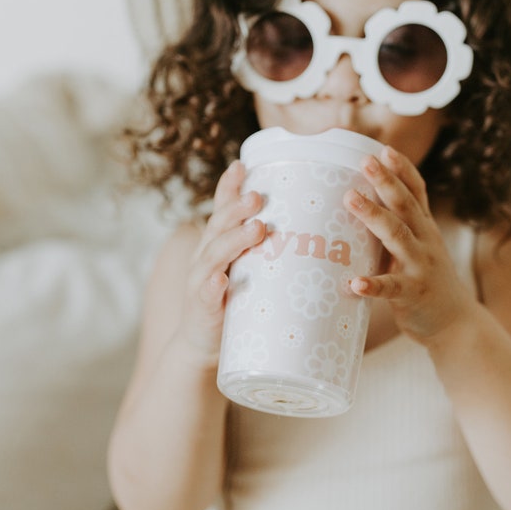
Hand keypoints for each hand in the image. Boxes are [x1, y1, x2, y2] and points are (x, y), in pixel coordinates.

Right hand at [177, 160, 264, 364]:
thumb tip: (310, 228)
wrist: (202, 344)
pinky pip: (206, 294)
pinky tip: (221, 281)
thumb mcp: (248, 267)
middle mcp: (206, 255)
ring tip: (255, 229)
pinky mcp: (202, 308)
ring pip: (214, 255)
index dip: (229, 187)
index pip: (222, 209)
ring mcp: (201, 280)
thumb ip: (266, 248)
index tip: (241, 165)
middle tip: (259, 197)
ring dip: (234, 240)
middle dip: (238, 208)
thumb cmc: (233, 300)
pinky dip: (212, 286)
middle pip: (220, 225)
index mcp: (218, 242)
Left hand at [344, 145, 475, 344]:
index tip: (385, 149)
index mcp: (425, 228)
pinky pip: (391, 288)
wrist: (455, 323)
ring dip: (373, 216)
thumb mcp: (421, 246)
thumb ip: (401, 226)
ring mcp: (421, 267)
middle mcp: (425, 242)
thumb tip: (363, 201)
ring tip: (350, 199)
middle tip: (365, 161)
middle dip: (386, 181)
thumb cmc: (427, 280)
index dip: (403, 170)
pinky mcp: (413, 294)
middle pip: (405, 206)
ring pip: (397, 237)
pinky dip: (372, 284)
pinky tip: (354, 282)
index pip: (417, 192)